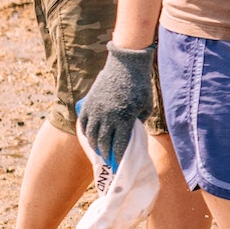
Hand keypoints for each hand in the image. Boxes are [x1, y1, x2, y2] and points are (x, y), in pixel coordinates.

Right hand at [77, 44, 153, 170]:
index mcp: (124, 119)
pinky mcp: (89, 103)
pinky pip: (84, 123)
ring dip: (94, 145)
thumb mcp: (146, 106)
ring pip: (91, 135)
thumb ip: (139, 122)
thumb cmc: (140, 85)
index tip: (120, 165)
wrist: (126, 64)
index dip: (119, 157)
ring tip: (100, 151)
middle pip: (103, 143)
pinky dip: (85, 133)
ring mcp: (96, 110)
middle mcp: (108, 117)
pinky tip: (90, 137)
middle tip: (109, 160)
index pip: (119, 145)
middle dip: (106, 154)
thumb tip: (132, 133)